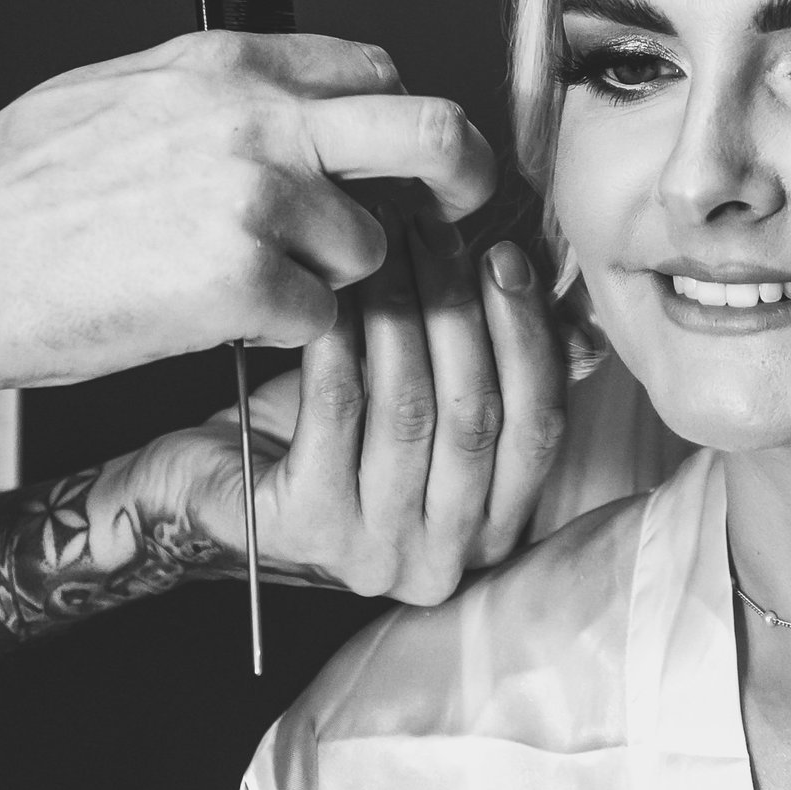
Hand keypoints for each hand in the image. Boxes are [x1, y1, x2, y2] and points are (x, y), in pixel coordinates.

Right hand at [0, 33, 497, 398]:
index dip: (398, 121)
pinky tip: (214, 323)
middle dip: (463, 178)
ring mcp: (258, 198)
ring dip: (330, 281)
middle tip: (460, 219)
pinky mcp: (243, 282)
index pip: (376, 70)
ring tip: (245, 289)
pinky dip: (280, 332)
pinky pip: (320, 318)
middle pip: (433, 131)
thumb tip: (274, 99)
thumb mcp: (115, 92)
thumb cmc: (5, 192)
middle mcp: (260, 116)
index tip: (403, 163)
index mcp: (229, 62)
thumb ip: (211, 92)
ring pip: (371, 247)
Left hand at [85, 214, 572, 604]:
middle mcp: (441, 557)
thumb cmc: (334, 436)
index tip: (506, 258)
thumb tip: (578, 312)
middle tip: (434, 232)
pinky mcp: (307, 527)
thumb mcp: (429, 405)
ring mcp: (375, 551)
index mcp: (491, 531)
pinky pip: (337, 408)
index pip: (540, 431)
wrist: (213, 486)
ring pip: (410, 409)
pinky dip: (342, 338)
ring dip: (403, 312)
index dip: (531, 338)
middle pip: (475, 415)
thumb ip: (502, 368)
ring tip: (387, 245)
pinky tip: (334, 290)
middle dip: (460, 309)